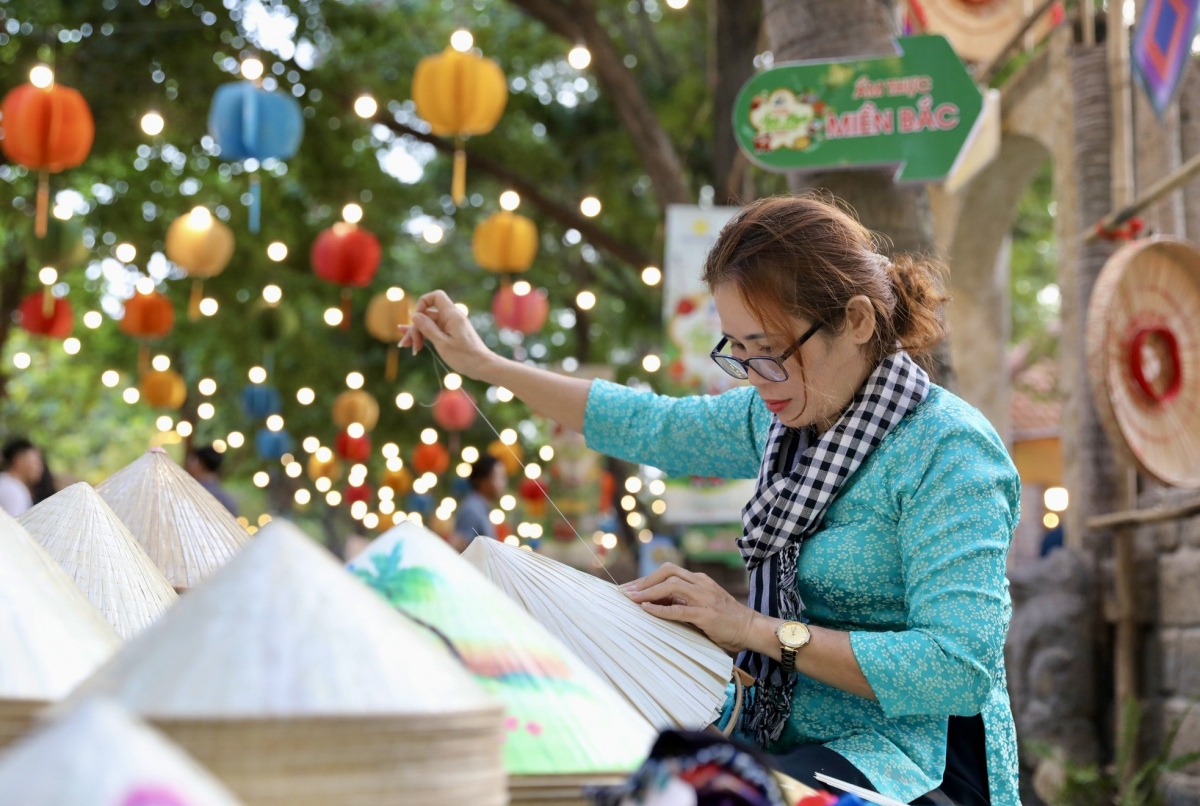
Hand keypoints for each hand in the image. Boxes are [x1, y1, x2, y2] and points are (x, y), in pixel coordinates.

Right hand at [399, 290, 498, 380]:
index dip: (423, 302)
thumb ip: (427, 328)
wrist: (482, 366)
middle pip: (428, 314)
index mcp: (452, 315)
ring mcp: (451, 326)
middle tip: (407, 344)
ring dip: (417, 334)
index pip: (436, 296)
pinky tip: (414, 345)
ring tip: (407, 346)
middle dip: (416, 326)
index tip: (417, 318)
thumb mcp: (442, 343)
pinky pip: (434, 331)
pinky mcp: (450, 334)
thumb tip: (414, 315)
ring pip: (429, 324)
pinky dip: (425, 337)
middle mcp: (451, 317)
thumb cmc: (464, 356)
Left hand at [621, 563, 760, 652]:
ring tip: (631, 599)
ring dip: (648, 592)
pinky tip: (646, 609)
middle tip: (625, 592)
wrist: (752, 628)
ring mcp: (704, 598)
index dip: (646, 578)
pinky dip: (660, 609)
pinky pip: (679, 609)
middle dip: (644, 581)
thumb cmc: (726, 620)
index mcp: (700, 580)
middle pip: (667, 572)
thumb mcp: (703, 605)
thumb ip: (684, 601)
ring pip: (671, 586)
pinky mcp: (706, 614)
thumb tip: (656, 604)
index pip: (668, 572)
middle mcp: (701, 584)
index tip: (629, 587)